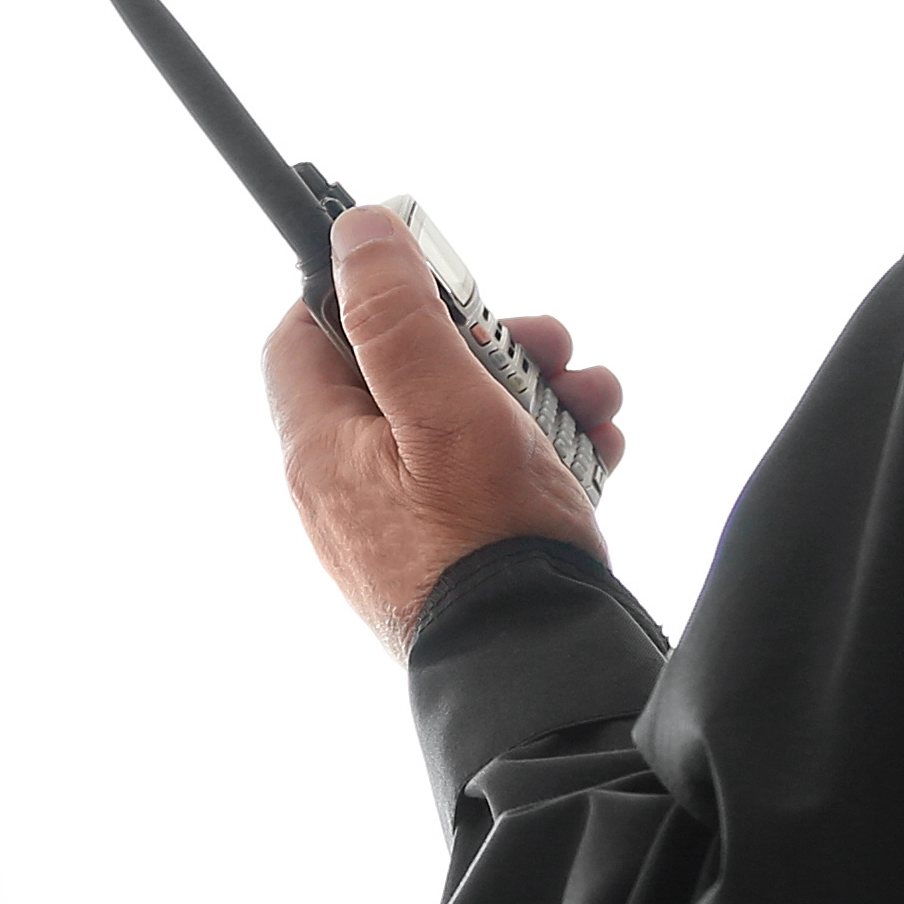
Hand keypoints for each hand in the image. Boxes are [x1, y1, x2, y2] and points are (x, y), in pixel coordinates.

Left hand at [263, 204, 628, 658]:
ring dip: (534, 390)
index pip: (305, 334)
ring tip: (593, 397)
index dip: (363, 290)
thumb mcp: (444, 405)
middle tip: (544, 341)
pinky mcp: (459, 552)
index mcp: (325, 446)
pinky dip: (544, 448)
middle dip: (485, 341)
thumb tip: (356, 233)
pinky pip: (491, 475)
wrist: (536, 670)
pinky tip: (597, 446)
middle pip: (402, 372)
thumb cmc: (486, 543)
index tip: (431, 276)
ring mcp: (406, 524)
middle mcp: (353, 486)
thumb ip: (397, 315)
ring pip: (461, 420)